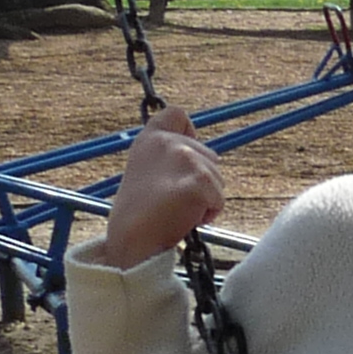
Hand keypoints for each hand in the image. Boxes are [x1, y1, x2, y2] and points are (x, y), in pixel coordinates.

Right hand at [99, 108, 223, 268]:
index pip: (177, 114)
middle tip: (173, 200)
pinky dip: (209, 213)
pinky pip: (219, 199)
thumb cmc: (139, 213)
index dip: (188, 133)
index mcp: (150, 138)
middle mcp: (168, 142)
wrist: (132, 239)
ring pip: (219, 178)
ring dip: (206, 198)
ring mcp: (185, 158)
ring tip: (177, 210)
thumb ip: (167, 158)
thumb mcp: (145, 171)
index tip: (183, 157)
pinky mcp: (199, 180)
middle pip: (210, 155)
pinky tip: (185, 219)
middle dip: (201, 180)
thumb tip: (198, 158)